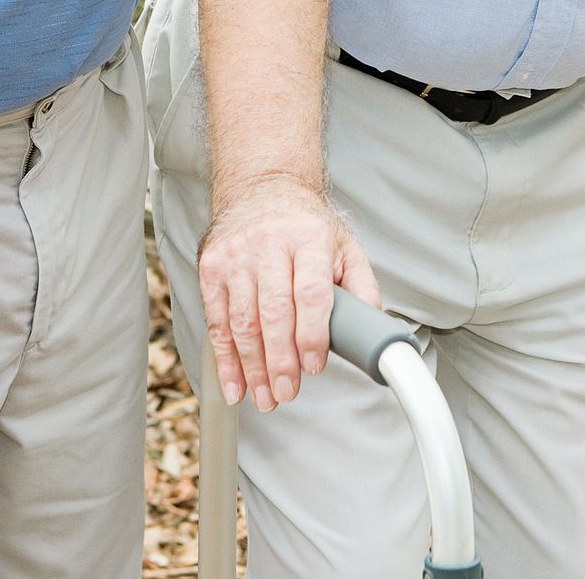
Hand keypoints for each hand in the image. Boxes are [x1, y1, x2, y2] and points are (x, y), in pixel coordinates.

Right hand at [198, 176, 378, 412]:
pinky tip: (235, 384)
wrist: (263, 188)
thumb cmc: (306, 225)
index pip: (311, 292)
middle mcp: (269, 244)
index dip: (312, 334)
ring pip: (242, 321)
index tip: (314, 365)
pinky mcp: (212, 267)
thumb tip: (372, 331)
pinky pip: (217, 321)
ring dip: (253, 367)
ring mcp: (236, 255)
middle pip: (273, 311)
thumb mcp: (344, 246)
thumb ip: (362, 288)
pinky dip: (225, 359)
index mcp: (309, 238)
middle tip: (287, 392)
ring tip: (265, 396)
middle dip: (280, 360)